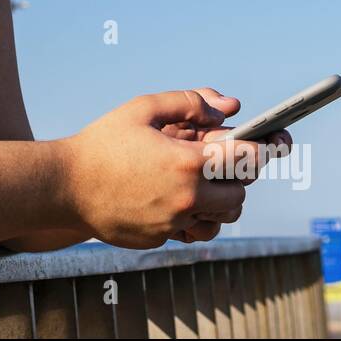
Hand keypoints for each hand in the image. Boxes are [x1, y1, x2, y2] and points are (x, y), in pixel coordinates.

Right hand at [64, 89, 270, 249]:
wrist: (62, 186)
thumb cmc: (102, 142)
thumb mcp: (144, 109)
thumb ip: (191, 102)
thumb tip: (230, 107)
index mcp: (187, 163)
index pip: (248, 159)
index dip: (267, 148)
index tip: (278, 140)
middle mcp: (186, 199)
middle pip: (240, 194)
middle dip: (238, 175)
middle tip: (222, 158)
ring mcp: (173, 224)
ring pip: (221, 219)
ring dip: (220, 200)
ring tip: (201, 180)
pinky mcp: (159, 239)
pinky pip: (192, 231)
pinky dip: (193, 216)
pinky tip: (175, 196)